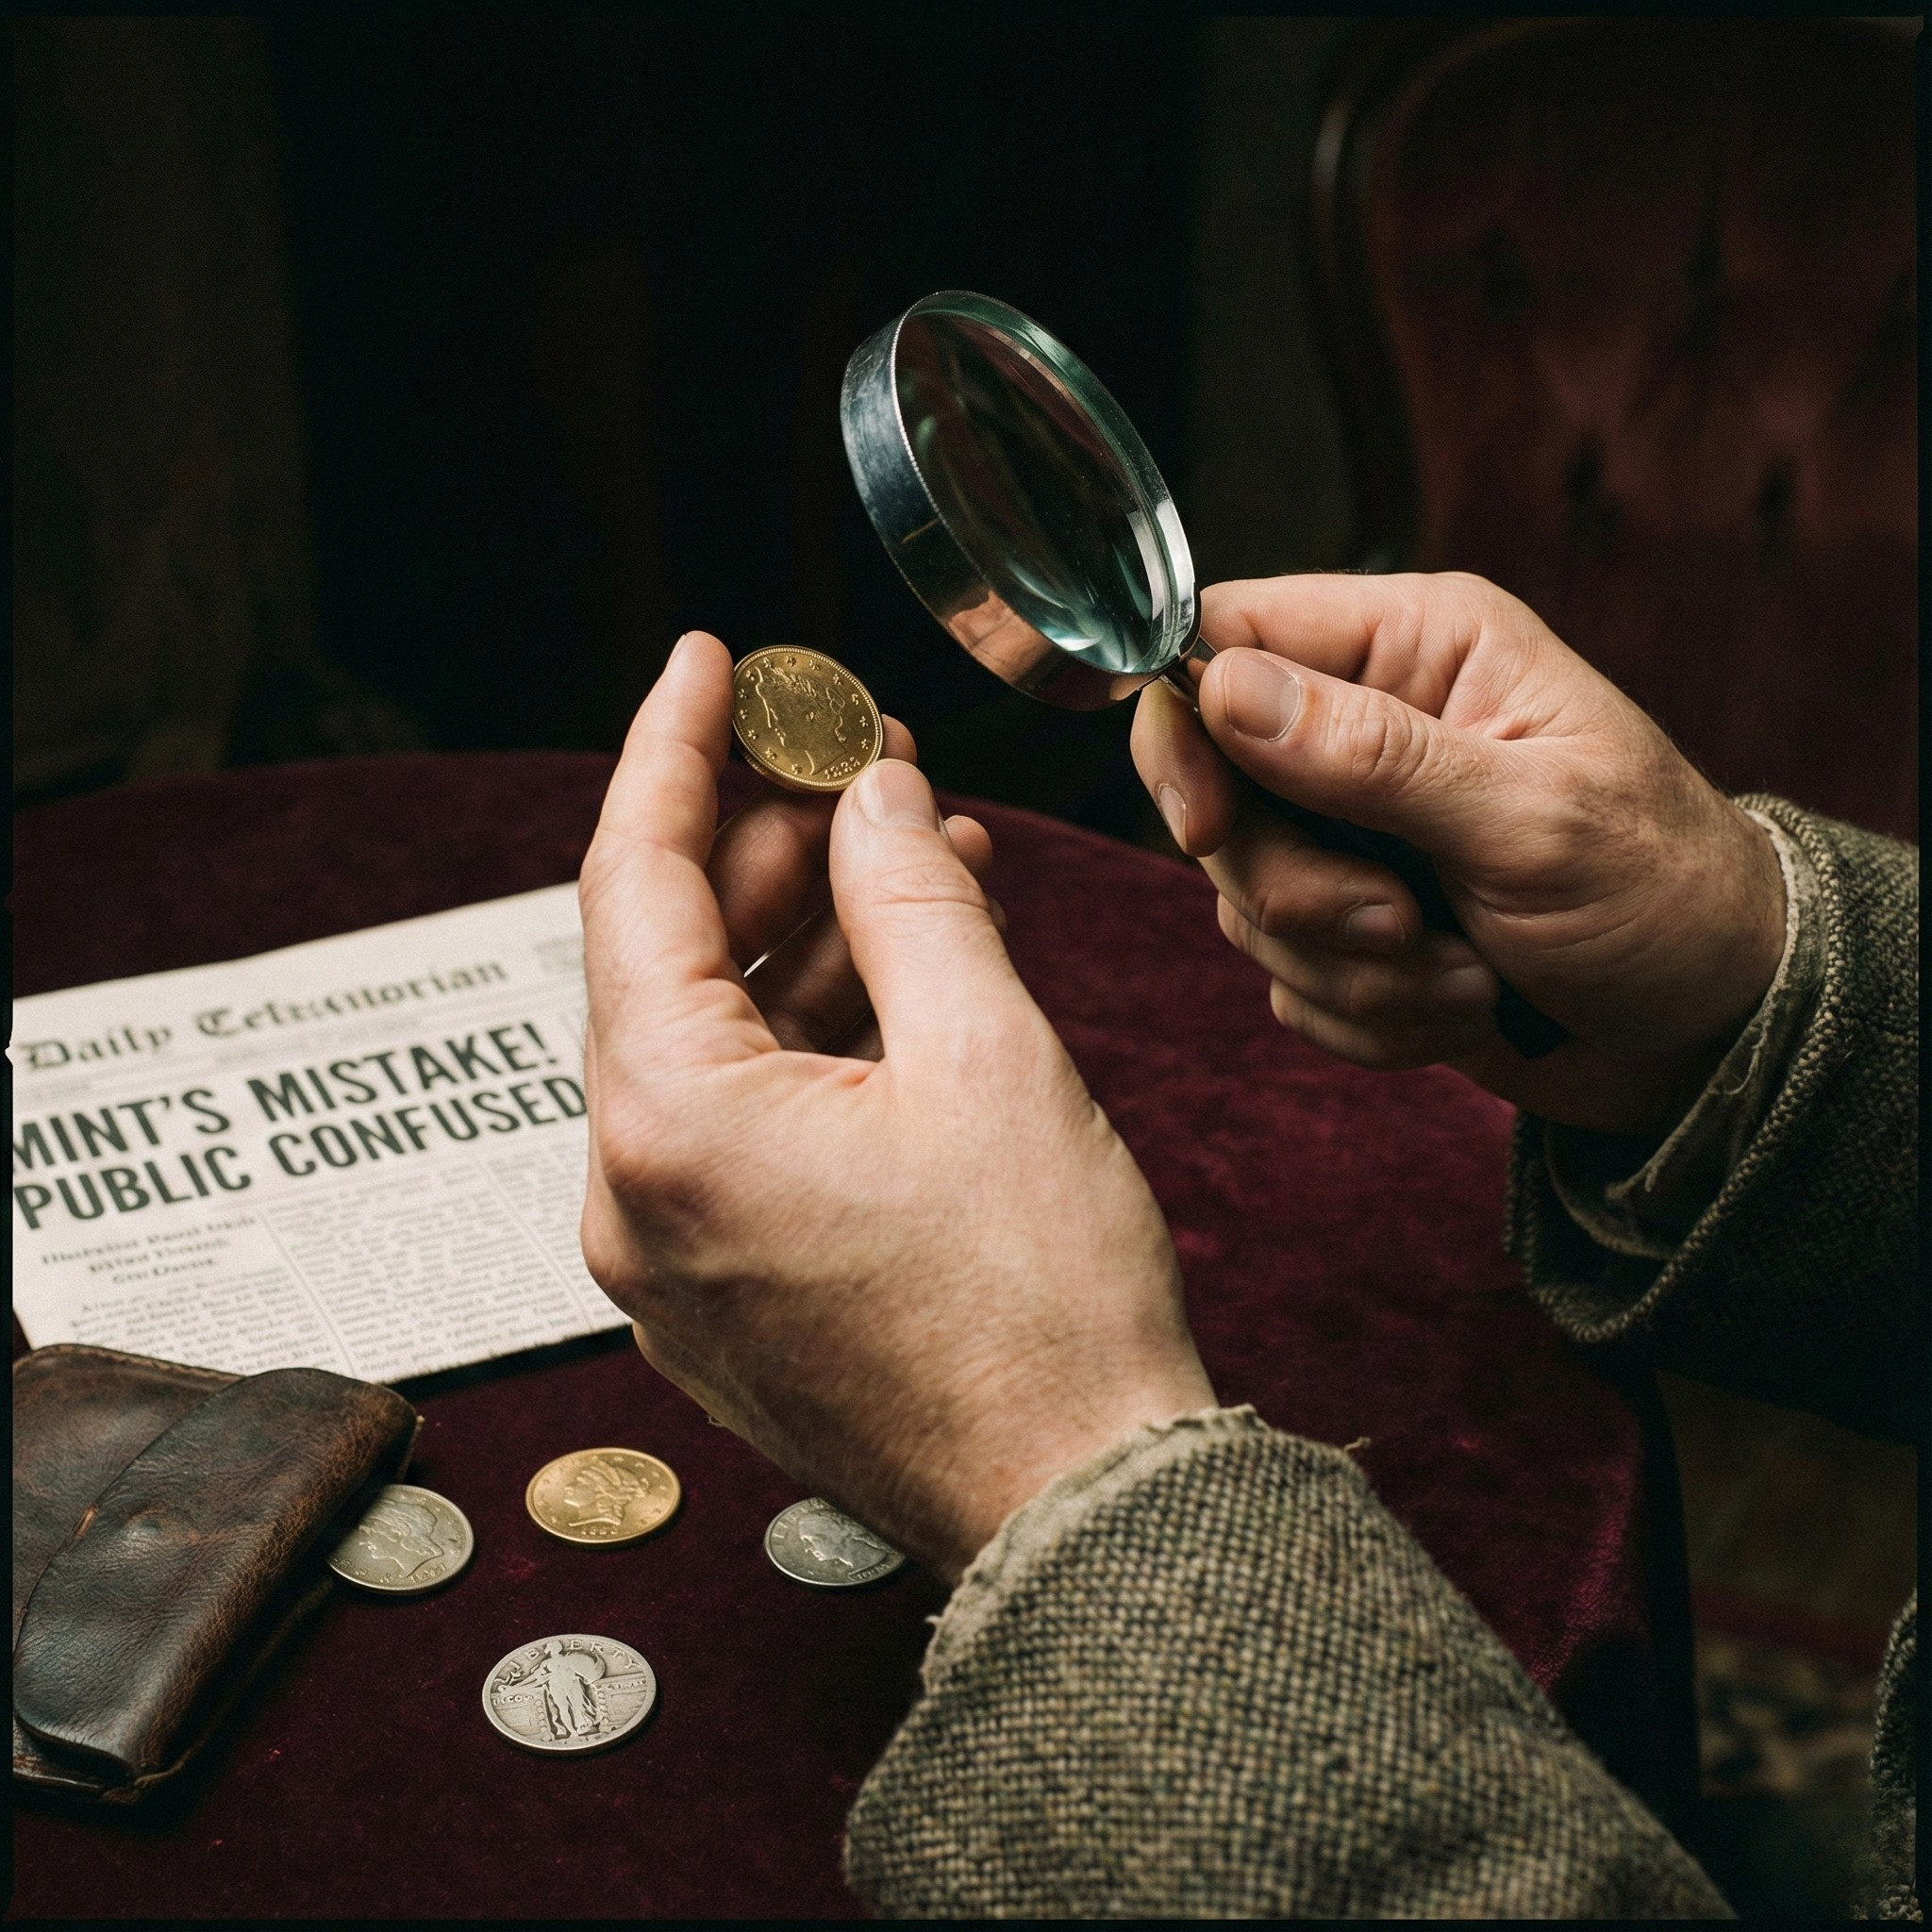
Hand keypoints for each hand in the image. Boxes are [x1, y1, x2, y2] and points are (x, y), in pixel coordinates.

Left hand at [579, 632, 1213, 1580]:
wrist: (1083, 1510)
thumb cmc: (1046, 1305)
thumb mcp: (988, 1054)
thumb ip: (908, 892)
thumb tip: (873, 790)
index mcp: (668, 1127)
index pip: (633, 881)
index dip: (675, 748)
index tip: (711, 658)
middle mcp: (635, 1199)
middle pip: (672, 960)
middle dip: (766, 841)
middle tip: (854, 752)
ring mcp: (673, 1261)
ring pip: (715, 1045)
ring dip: (805, 938)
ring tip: (912, 847)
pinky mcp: (728, 1299)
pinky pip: (746, 1126)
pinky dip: (813, 1043)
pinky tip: (904, 971)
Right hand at [1132, 573, 1785, 1135]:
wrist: (1710, 1031)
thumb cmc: (1662, 892)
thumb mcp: (1531, 818)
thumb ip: (1371, 753)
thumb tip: (1222, 685)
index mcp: (1416, 648)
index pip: (1226, 638)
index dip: (1186, 730)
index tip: (1209, 827)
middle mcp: (1367, 728)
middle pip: (1217, 793)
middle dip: (1298, 890)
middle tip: (1402, 923)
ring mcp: (1352, 835)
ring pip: (1243, 903)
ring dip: (1351, 968)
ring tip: (1466, 974)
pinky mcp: (1348, 930)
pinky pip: (1284, 981)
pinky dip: (1366, 1015)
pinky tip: (1458, 1006)